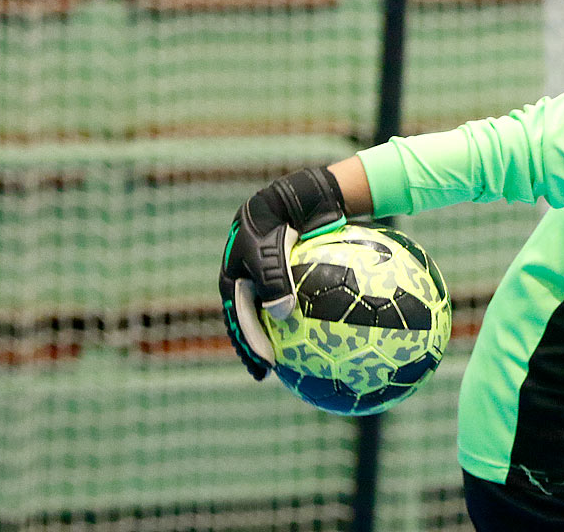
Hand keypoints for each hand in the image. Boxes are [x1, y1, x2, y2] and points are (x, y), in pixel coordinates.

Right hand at [218, 167, 346, 379]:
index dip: (248, 346)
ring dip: (281, 331)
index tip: (262, 369)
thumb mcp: (271, 252)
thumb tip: (281, 318)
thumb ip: (275, 284)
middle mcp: (250, 276)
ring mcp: (269, 271)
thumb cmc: (280, 221)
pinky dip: (307, 312)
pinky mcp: (290, 267)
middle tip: (275, 369)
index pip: (238, 319)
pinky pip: (298, 294)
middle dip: (260, 345)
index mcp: (235, 276)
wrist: (296, 193)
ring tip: (298, 355)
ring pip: (273, 307)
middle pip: (252, 318)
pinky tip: (328, 327)